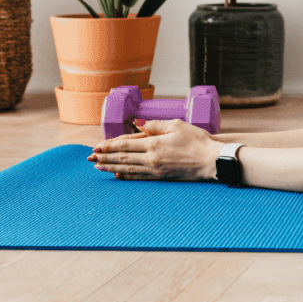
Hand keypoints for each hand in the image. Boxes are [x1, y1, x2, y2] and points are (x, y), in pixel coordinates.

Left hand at [87, 119, 223, 180]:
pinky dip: (125, 176)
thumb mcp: (177, 125)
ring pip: (127, 168)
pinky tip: (117, 175)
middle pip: (122, 157)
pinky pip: (138, 177)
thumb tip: (136, 124)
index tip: (97, 145)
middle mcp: (151, 158)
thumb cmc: (198, 140)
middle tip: (90, 157)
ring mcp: (155, 169)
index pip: (125, 144)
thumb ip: (155, 124)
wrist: (212, 161)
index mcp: (154, 143)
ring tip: (98, 166)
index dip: (109, 145)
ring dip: (111, 167)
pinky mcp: (161, 177)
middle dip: (105, 157)